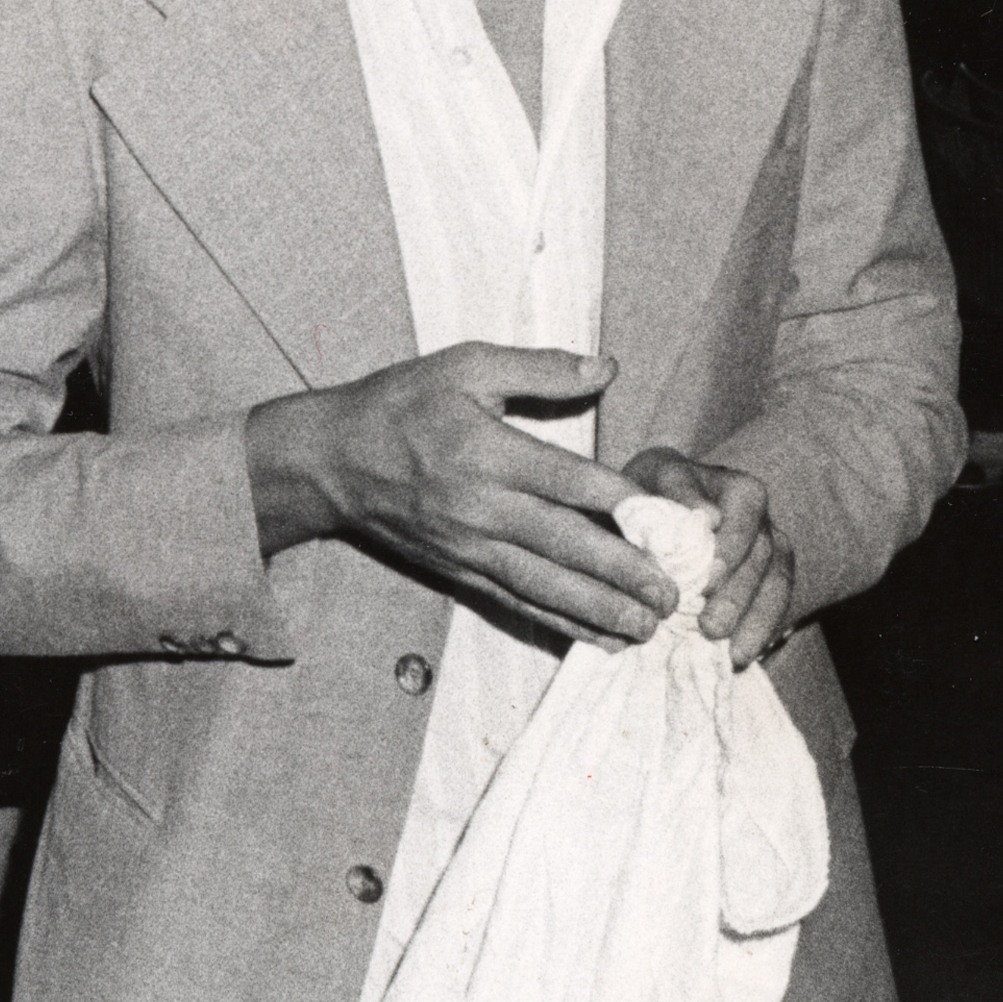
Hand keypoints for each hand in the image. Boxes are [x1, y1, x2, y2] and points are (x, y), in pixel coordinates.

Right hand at [246, 343, 676, 647]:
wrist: (330, 461)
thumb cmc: (398, 405)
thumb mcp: (464, 364)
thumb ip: (538, 368)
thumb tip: (605, 367)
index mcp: (485, 450)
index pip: (565, 480)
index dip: (619, 502)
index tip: (669, 521)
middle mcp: (479, 506)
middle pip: (562, 545)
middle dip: (621, 573)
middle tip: (672, 593)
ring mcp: (468, 546)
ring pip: (542, 585)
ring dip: (598, 610)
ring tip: (647, 628)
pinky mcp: (458, 570)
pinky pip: (515, 602)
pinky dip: (559, 623)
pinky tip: (598, 637)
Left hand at [623, 447, 794, 667]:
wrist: (653, 519)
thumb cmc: (647, 504)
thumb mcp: (648, 489)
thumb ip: (669, 498)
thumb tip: (705, 518)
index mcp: (734, 488)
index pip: (743, 513)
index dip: (729, 548)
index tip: (707, 581)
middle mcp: (759, 516)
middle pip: (760, 554)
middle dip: (737, 595)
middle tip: (712, 628)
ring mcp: (770, 546)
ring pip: (775, 581)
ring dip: (754, 620)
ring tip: (733, 654)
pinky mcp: (771, 577)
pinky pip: (777, 604)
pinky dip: (762, 631)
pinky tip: (743, 656)